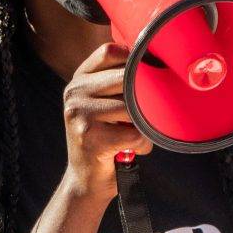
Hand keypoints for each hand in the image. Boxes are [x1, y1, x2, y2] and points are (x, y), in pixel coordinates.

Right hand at [61, 43, 148, 200]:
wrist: (86, 181)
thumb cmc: (106, 139)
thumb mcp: (106, 104)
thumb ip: (120, 82)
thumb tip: (157, 60)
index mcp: (79, 79)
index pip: (109, 51)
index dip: (133, 60)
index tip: (145, 77)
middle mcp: (74, 91)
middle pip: (125, 77)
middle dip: (143, 98)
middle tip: (145, 115)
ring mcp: (79, 113)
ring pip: (133, 106)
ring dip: (144, 125)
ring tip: (135, 136)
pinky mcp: (89, 136)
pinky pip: (135, 133)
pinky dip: (142, 144)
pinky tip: (131, 150)